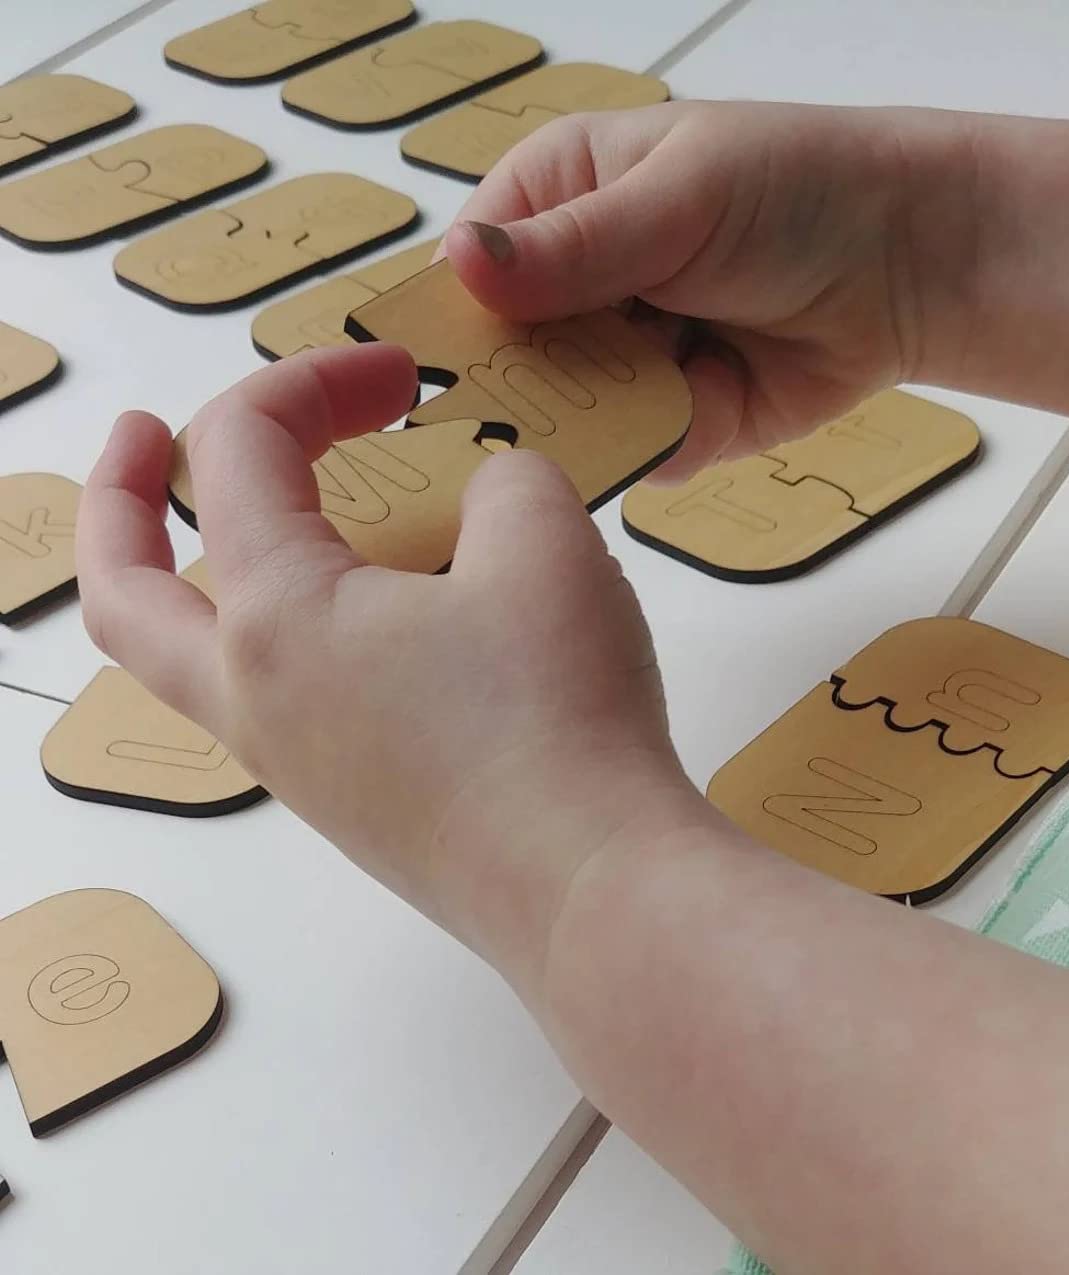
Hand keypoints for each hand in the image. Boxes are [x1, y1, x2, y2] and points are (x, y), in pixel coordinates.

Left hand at [77, 343, 699, 999]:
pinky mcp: (349, 803)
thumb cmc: (554, 714)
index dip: (311, 381)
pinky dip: (279, 635)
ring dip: (189, 579)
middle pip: (123, 594)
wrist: (590, 888)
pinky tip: (366, 618)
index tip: (398, 373)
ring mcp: (294, 764)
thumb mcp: (546, 544)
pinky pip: (271, 701)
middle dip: (115, 500)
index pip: (238, 453)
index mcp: (275, 615)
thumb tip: (488, 495)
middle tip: (141, 438)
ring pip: (185, 660)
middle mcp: (256, 697)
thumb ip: (504, 479)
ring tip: (257, 527)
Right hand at [443, 100, 975, 479]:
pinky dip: (665, 438)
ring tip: (652, 384)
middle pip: (508, 357)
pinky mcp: (671, 417)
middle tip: (543, 401)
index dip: (452, 324)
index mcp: (560, 199)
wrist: (913, 264)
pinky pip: (637, 449)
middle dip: (525, 386)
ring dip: (603, 416)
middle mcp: (580, 284)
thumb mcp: (679, 199)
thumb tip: (464, 264)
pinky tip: (709, 399)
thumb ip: (574, 245)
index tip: (437, 377)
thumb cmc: (800, 192)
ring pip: (570, 415)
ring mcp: (625, 357)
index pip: (468, 270)